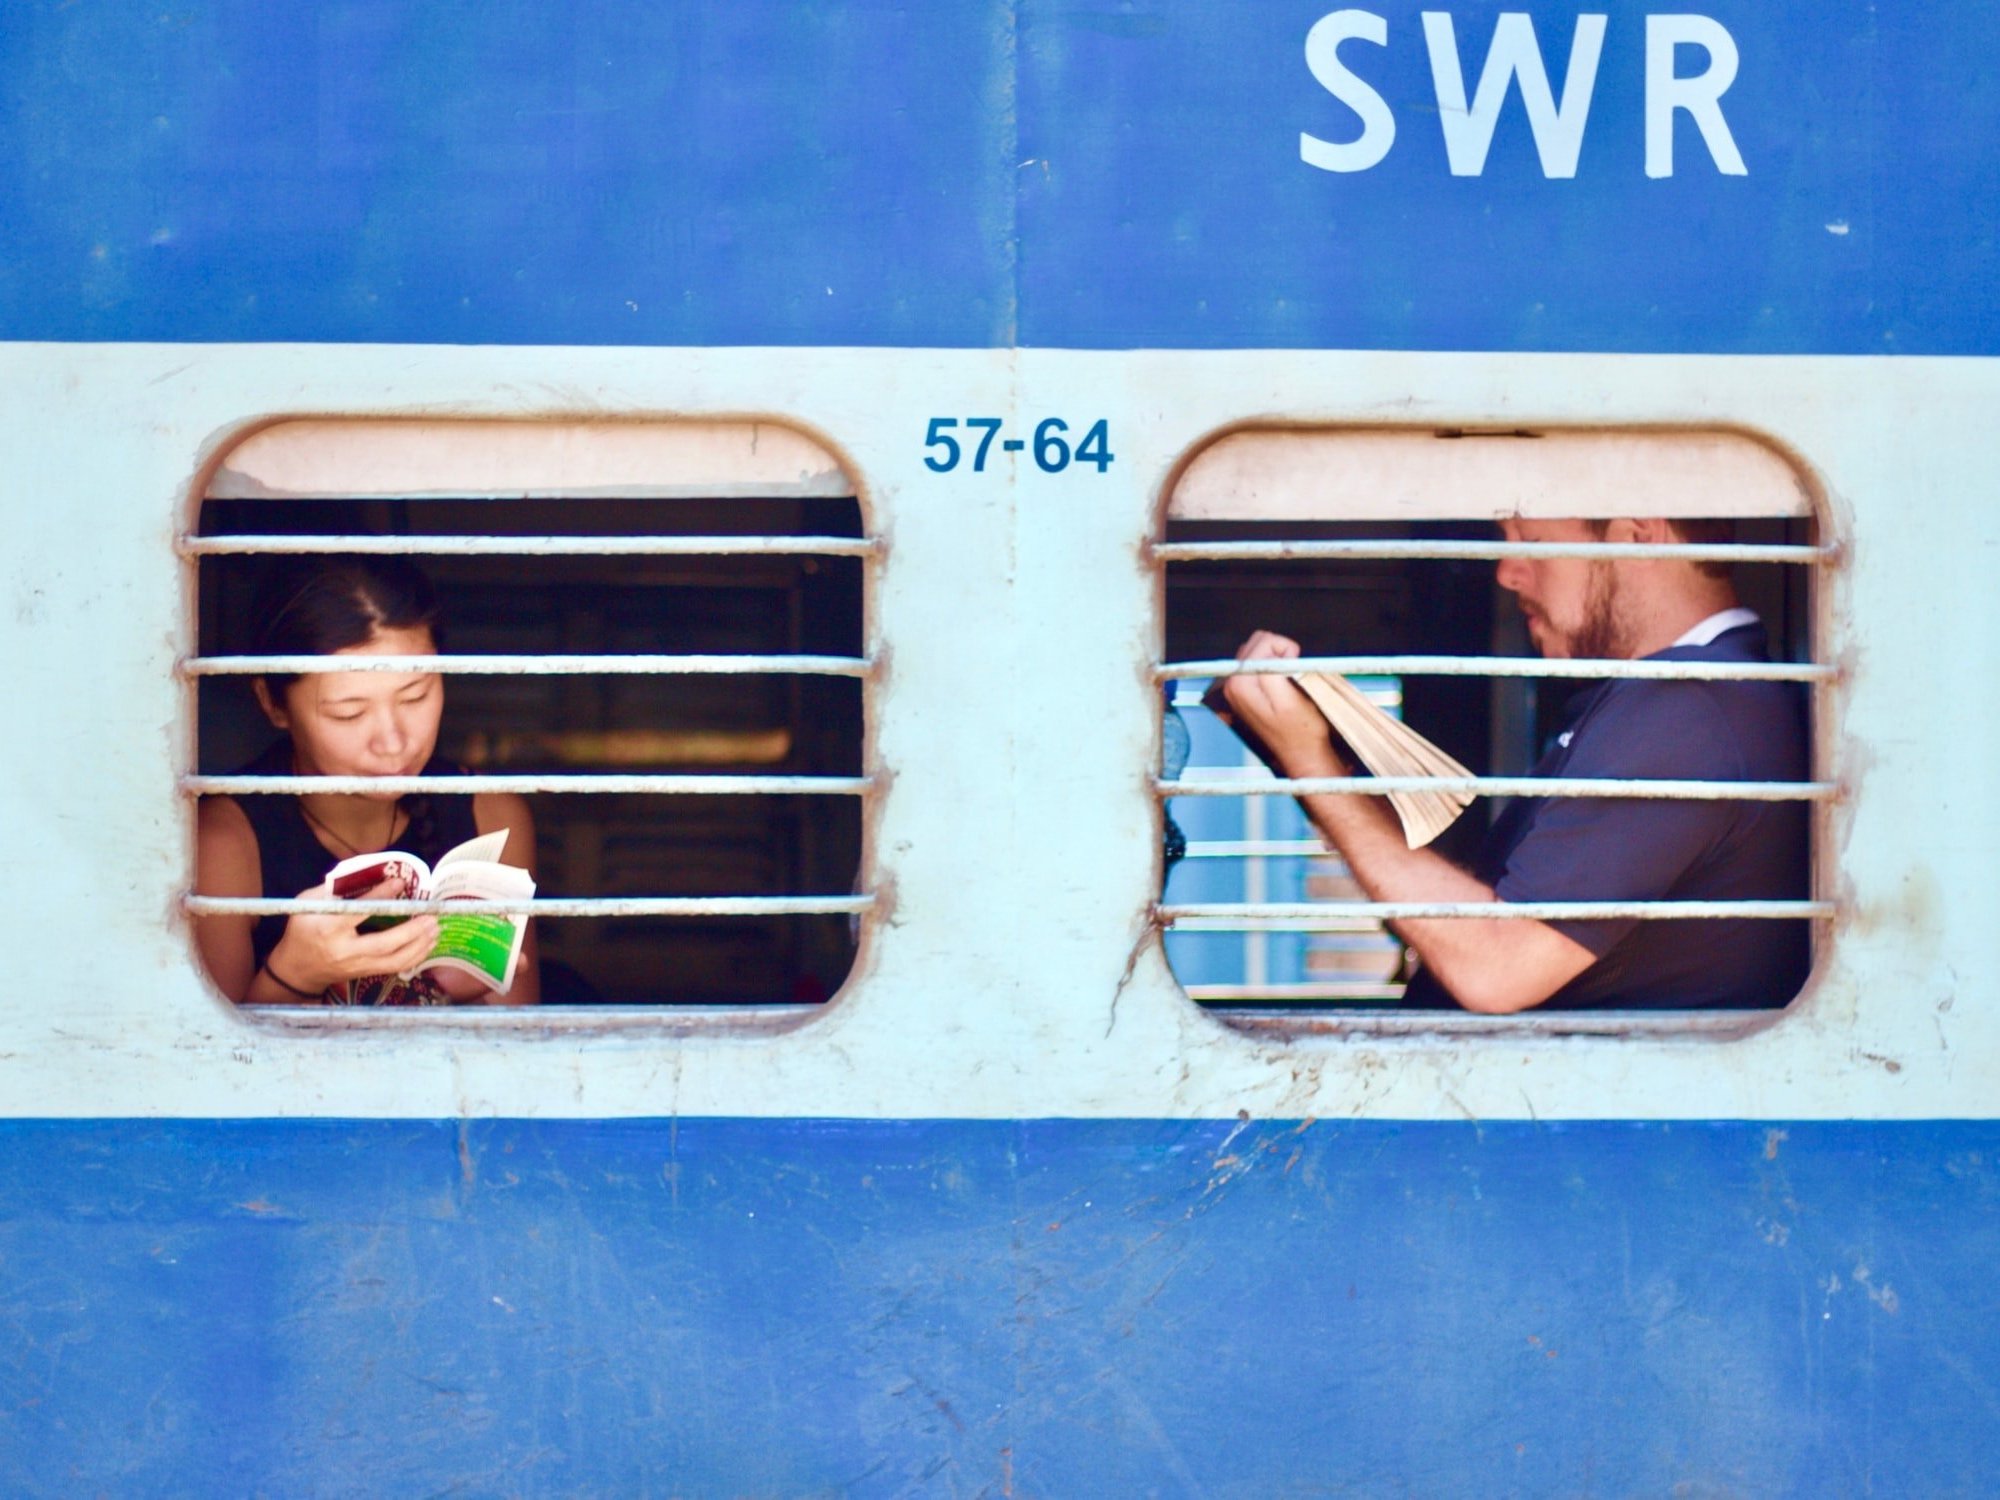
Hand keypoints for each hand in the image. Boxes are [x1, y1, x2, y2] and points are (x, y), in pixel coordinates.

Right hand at [265, 877, 440, 993]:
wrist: (297, 968)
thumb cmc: (303, 930)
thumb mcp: (308, 903)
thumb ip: (333, 889)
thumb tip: (367, 872)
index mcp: (328, 928)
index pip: (359, 912)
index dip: (381, 896)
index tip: (400, 882)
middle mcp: (344, 950)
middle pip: (383, 944)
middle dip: (411, 931)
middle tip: (431, 916)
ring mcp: (357, 965)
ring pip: (394, 960)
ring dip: (419, 945)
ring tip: (435, 928)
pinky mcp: (366, 973)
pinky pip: (395, 968)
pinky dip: (415, 956)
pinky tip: (428, 943)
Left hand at [1218, 630, 1349, 777]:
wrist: (1301, 754)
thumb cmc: (1302, 731)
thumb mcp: (1291, 699)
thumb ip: (1276, 671)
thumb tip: (1276, 653)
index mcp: (1240, 683)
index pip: (1264, 641)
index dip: (1287, 650)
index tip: (1295, 669)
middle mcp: (1231, 684)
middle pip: (1257, 642)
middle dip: (1280, 651)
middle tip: (1293, 673)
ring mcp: (1236, 688)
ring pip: (1258, 651)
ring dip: (1277, 659)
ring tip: (1288, 681)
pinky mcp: (1245, 691)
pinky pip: (1258, 664)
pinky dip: (1273, 667)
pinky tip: (1281, 685)